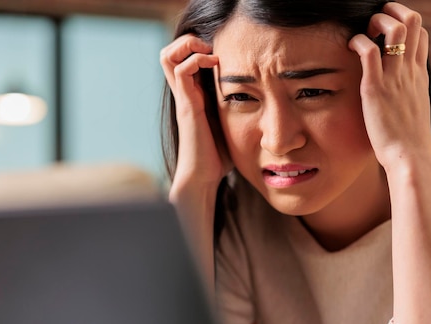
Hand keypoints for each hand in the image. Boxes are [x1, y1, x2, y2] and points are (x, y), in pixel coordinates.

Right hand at [160, 34, 230, 194]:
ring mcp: (183, 98)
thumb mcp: (229, 125)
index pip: (183, 59)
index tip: (222, 51)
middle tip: (211, 48)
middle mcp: (184, 93)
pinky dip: (197, 60)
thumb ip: (236, 110)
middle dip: (188, 40)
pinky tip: (216, 66)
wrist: (203, 177)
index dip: (198, 47)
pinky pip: (182, 70)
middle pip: (169, 52)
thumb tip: (262, 105)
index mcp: (193, 95)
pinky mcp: (187, 106)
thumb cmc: (218, 156)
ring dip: (189, 46)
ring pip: (168, 55)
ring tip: (210, 54)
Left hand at [348, 3, 430, 170]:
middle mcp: (410, 71)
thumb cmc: (408, 140)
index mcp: (419, 75)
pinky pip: (369, 52)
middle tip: (375, 23)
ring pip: (394, 29)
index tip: (387, 32)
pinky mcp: (375, 88)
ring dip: (376, 22)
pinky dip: (358, 41)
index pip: (422, 34)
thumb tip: (397, 94)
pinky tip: (350, 47)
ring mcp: (395, 78)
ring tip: (364, 32)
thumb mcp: (413, 109)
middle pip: (414, 21)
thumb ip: (407, 94)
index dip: (406, 23)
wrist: (410, 157)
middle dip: (394, 12)